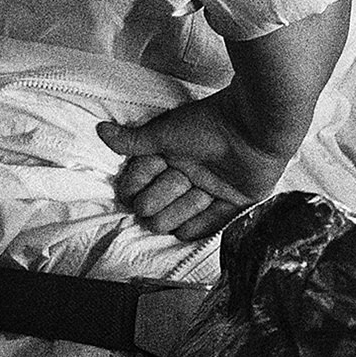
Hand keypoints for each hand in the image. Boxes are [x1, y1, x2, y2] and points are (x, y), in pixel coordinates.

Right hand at [97, 93, 293, 239]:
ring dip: (176, 211)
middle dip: (157, 200)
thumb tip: (101, 130)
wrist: (254, 125)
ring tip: (172, 207)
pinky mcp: (237, 199)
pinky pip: (214, 220)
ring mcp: (214, 187)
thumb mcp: (164, 133)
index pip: (145, 178)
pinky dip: (197, 227)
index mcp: (173, 153)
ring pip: (184, 212)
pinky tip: (181, 232)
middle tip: (157, 197)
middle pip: (162, 199)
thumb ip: (133, 141)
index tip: (128, 192)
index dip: (135, 185)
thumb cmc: (207, 124)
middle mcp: (191, 172)